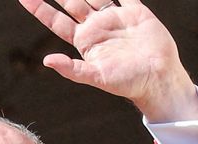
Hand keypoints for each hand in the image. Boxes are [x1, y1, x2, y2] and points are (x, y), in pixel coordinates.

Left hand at [16, 0, 197, 121]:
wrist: (157, 78)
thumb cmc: (127, 82)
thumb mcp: (96, 77)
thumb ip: (72, 69)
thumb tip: (46, 60)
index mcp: (84, 41)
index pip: (56, 21)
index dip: (40, 9)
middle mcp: (96, 27)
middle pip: (72, 2)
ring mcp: (115, 17)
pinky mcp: (134, 11)